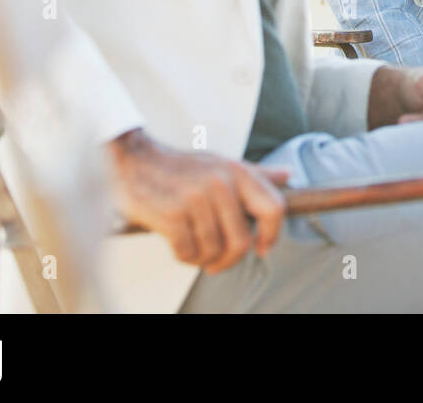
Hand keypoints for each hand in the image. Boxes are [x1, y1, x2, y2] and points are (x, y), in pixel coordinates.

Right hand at [107, 129, 288, 272]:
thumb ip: (256, 173)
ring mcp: (196, 198)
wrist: (134, 159)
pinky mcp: (172, 214)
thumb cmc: (181, 166)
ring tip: (194, 249)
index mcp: (237, 171)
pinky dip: (184, 257)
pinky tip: (179, 246)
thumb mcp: (222, 163)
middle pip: (242, 242)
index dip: (272, 235)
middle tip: (217, 262)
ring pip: (213, 251)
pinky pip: (189, 253)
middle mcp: (220, 183)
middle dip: (230, 259)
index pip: (274, 208)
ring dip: (203, 259)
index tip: (262, 248)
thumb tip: (289, 174)